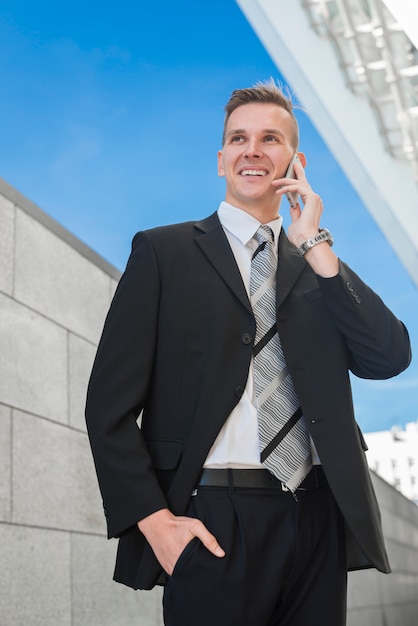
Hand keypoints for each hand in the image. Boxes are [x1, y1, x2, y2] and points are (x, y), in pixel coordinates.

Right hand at [137, 508, 224, 575]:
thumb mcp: (195, 527)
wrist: (156, 524)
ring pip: (184, 575)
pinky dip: (182, 569)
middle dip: (199, 573)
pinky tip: (186, 563)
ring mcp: (169, 568)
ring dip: (190, 572)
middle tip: (204, 566)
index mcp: (184, 559)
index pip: (199, 572)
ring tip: (196, 565)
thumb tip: (221, 553)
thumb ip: (208, 539)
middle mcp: (175, 567)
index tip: (212, 570)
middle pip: (192, 575)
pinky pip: (176, 572)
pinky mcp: (165, 567)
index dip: (206, 571)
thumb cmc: (175, 524)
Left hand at [272, 159, 338, 276]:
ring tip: (275, 182)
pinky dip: (288, 187)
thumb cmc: (301, 236)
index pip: (303, 189)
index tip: (291, 175)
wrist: (307, 241)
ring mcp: (314, 199)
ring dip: (286, 181)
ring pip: (300, 184)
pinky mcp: (312, 198)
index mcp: (311, 205)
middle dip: (298, 171)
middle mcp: (315, 200)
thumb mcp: (295, 222)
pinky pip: (299, 188)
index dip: (297, 181)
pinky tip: (279, 190)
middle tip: (293, 162)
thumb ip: (295, 213)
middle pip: (304, 182)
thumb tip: (293, 207)